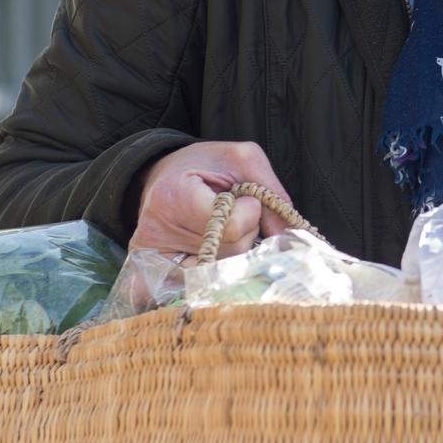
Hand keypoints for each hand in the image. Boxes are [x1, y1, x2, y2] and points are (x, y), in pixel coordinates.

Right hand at [131, 141, 296, 259]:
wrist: (164, 174)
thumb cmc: (205, 163)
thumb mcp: (243, 160)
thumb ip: (271, 193)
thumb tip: (290, 236)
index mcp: (175, 196)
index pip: (231, 228)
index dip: (250, 214)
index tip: (244, 198)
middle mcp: (156, 231)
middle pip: (230, 251)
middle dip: (245, 232)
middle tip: (231, 211)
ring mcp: (152, 256)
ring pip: (221, 268)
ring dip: (234, 248)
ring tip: (218, 225)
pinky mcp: (152, 272)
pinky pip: (199, 283)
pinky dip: (216, 266)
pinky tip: (213, 247)